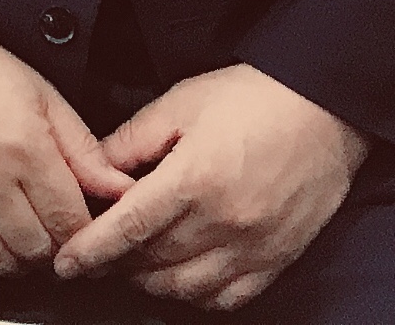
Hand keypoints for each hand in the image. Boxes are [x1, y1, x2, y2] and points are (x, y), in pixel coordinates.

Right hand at [0, 18, 129, 276]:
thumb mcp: (44, 97)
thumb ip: (84, 150)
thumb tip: (119, 189)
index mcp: (24, 147)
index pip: (71, 221)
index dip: (86, 231)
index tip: (85, 224)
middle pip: (39, 249)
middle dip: (56, 246)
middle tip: (55, 228)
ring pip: (2, 264)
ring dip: (21, 258)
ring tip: (25, 233)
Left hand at [54, 64, 366, 308]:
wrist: (326, 108)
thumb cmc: (257, 97)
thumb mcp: (183, 101)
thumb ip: (134, 138)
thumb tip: (96, 166)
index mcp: (195, 178)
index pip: (129, 229)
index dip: (92, 250)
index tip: (67, 262)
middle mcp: (224, 221)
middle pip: (153, 262)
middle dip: (117, 264)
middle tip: (97, 255)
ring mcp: (254, 246)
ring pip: (187, 288)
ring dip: (153, 283)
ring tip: (136, 265)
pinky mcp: (277, 258)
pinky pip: (229, 297)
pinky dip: (198, 295)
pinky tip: (183, 277)